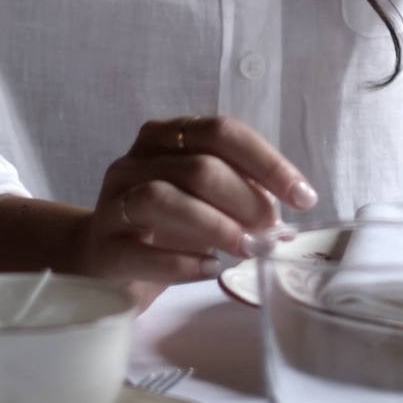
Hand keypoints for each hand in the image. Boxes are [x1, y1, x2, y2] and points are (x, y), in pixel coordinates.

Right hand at [59, 114, 317, 291]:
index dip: (266, 161)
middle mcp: (136, 159)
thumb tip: (284, 213)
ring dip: (214, 225)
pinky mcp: (102, 246)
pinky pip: (140, 250)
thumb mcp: (201, 198)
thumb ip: (238, 194)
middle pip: (197, 165)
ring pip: (162, 198)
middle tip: (270, 230)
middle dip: (244, 199)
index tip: (302, 196)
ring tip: (245, 249)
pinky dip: (180, 262)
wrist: (100, 259)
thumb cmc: (162, 225)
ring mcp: (113, 200)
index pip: (221, 132)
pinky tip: (208, 270)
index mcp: (166, 136)